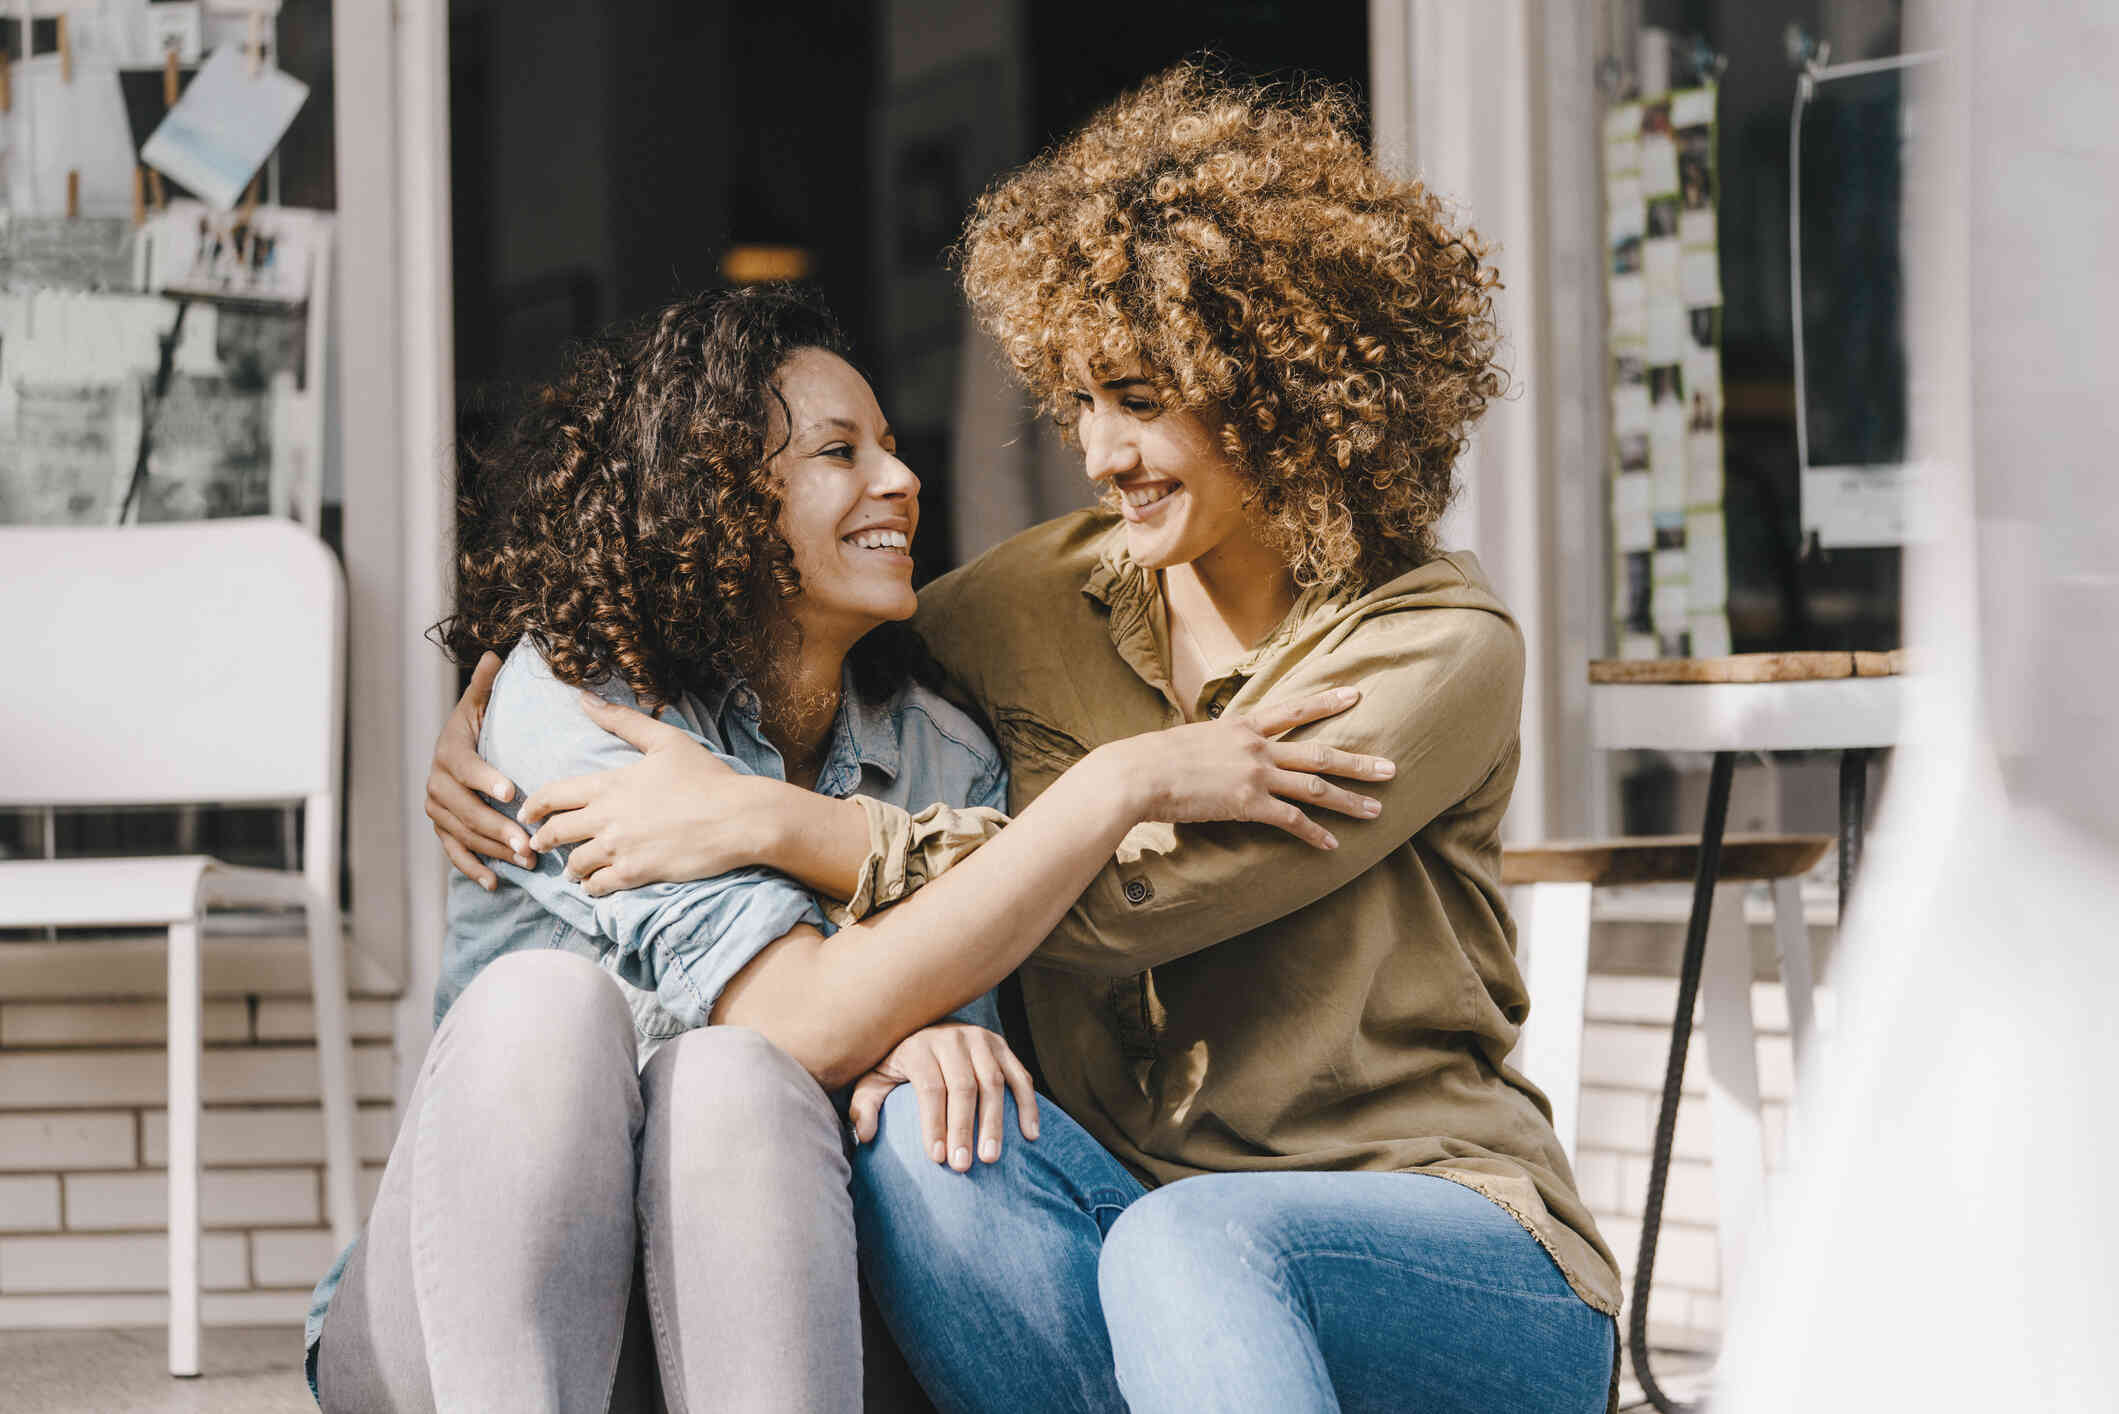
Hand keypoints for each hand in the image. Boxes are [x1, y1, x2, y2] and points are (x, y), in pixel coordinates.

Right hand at [426, 651, 532, 890]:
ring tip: (526, 862)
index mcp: (449, 751)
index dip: (486, 778)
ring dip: (495, 850)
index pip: (465, 767)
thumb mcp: (480, 704)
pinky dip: (473, 868)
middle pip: (466, 810)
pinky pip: (454, 852)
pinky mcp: (442, 829)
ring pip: (464, 834)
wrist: (455, 751)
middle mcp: (437, 782)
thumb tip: (493, 655)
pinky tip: (496, 883)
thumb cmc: (478, 726)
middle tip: (529, 842)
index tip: (511, 790)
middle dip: (498, 827)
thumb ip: (486, 685)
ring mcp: (437, 809)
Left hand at [519, 693, 778, 895]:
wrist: (738, 817)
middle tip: (537, 844)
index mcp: (610, 784)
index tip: (525, 814)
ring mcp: (619, 848)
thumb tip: (585, 699)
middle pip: (557, 832)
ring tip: (570, 870)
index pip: (554, 795)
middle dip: (542, 840)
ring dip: (569, 867)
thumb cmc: (706, 776)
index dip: (533, 806)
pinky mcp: (636, 873)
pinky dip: (591, 887)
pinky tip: (594, 885)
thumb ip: (622, 721)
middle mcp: (607, 817)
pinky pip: (598, 886)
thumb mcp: (665, 740)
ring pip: (575, 864)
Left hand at [846, 1023, 1039, 1170]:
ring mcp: (982, 1040)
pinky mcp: (1003, 1047)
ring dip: (994, 1122)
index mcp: (921, 1046)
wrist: (927, 1027)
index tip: (937, 1158)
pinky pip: (1021, 1077)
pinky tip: (1030, 1135)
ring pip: (994, 1083)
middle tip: (963, 1166)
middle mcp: (953, 1038)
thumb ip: (866, 1105)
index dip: (934, 1123)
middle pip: (963, 1087)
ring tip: (991, 1158)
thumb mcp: (874, 1079)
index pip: (930, 1087)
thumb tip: (865, 1135)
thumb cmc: (899, 1065)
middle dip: (964, 1128)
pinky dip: (1027, 1105)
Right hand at [1109, 687, 1395, 850]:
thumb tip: (1217, 748)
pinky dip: (1313, 833)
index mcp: (1243, 727)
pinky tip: (1331, 845)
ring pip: (1315, 787)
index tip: (1355, 696)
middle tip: (1391, 768)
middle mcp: (1257, 747)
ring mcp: (1255, 775)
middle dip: (1358, 762)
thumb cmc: (1155, 758)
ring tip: (1377, 811)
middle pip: (1319, 753)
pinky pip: (1291, 820)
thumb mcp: (1192, 739)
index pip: (1294, 709)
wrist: (1139, 773)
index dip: (1327, 703)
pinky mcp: (1248, 804)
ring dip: (1349, 801)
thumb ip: (1216, 743)